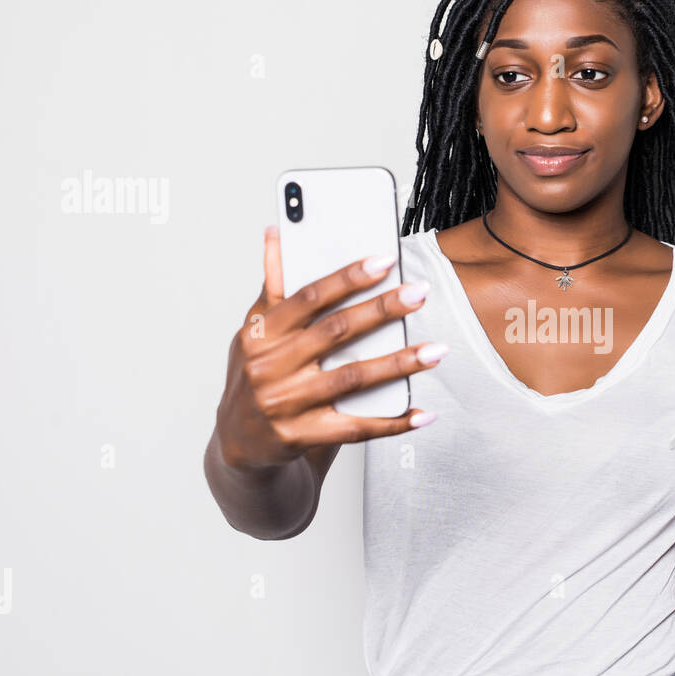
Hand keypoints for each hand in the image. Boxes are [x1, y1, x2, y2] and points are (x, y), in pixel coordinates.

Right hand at [213, 226, 444, 470]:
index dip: (348, 277)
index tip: (385, 261)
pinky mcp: (302, 436)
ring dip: (400, 364)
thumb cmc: (254, 377)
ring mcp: (286, 404)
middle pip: (337, 332)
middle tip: (419, 294)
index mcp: (261, 333)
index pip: (309, 297)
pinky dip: (392, 422)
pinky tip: (421, 412)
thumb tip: (277, 233)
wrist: (238, 442)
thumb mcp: (254, 331)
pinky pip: (356, 428)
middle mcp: (271, 367)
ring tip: (436, 350)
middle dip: (383, 310)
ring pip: (353, 378)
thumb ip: (273, 286)